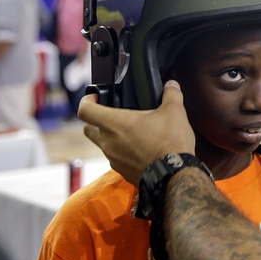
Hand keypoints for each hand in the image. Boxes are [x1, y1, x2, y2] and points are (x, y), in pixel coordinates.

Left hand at [79, 80, 195, 183]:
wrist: (174, 175)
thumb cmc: (170, 143)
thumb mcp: (175, 112)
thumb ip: (171, 94)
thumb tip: (171, 85)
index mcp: (115, 123)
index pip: (85, 110)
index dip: (86, 100)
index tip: (95, 97)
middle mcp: (108, 142)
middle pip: (88, 128)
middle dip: (94, 120)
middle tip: (112, 114)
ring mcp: (113, 158)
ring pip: (102, 144)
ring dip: (111, 136)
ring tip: (132, 131)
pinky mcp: (121, 171)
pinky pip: (115, 157)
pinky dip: (122, 151)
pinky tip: (139, 148)